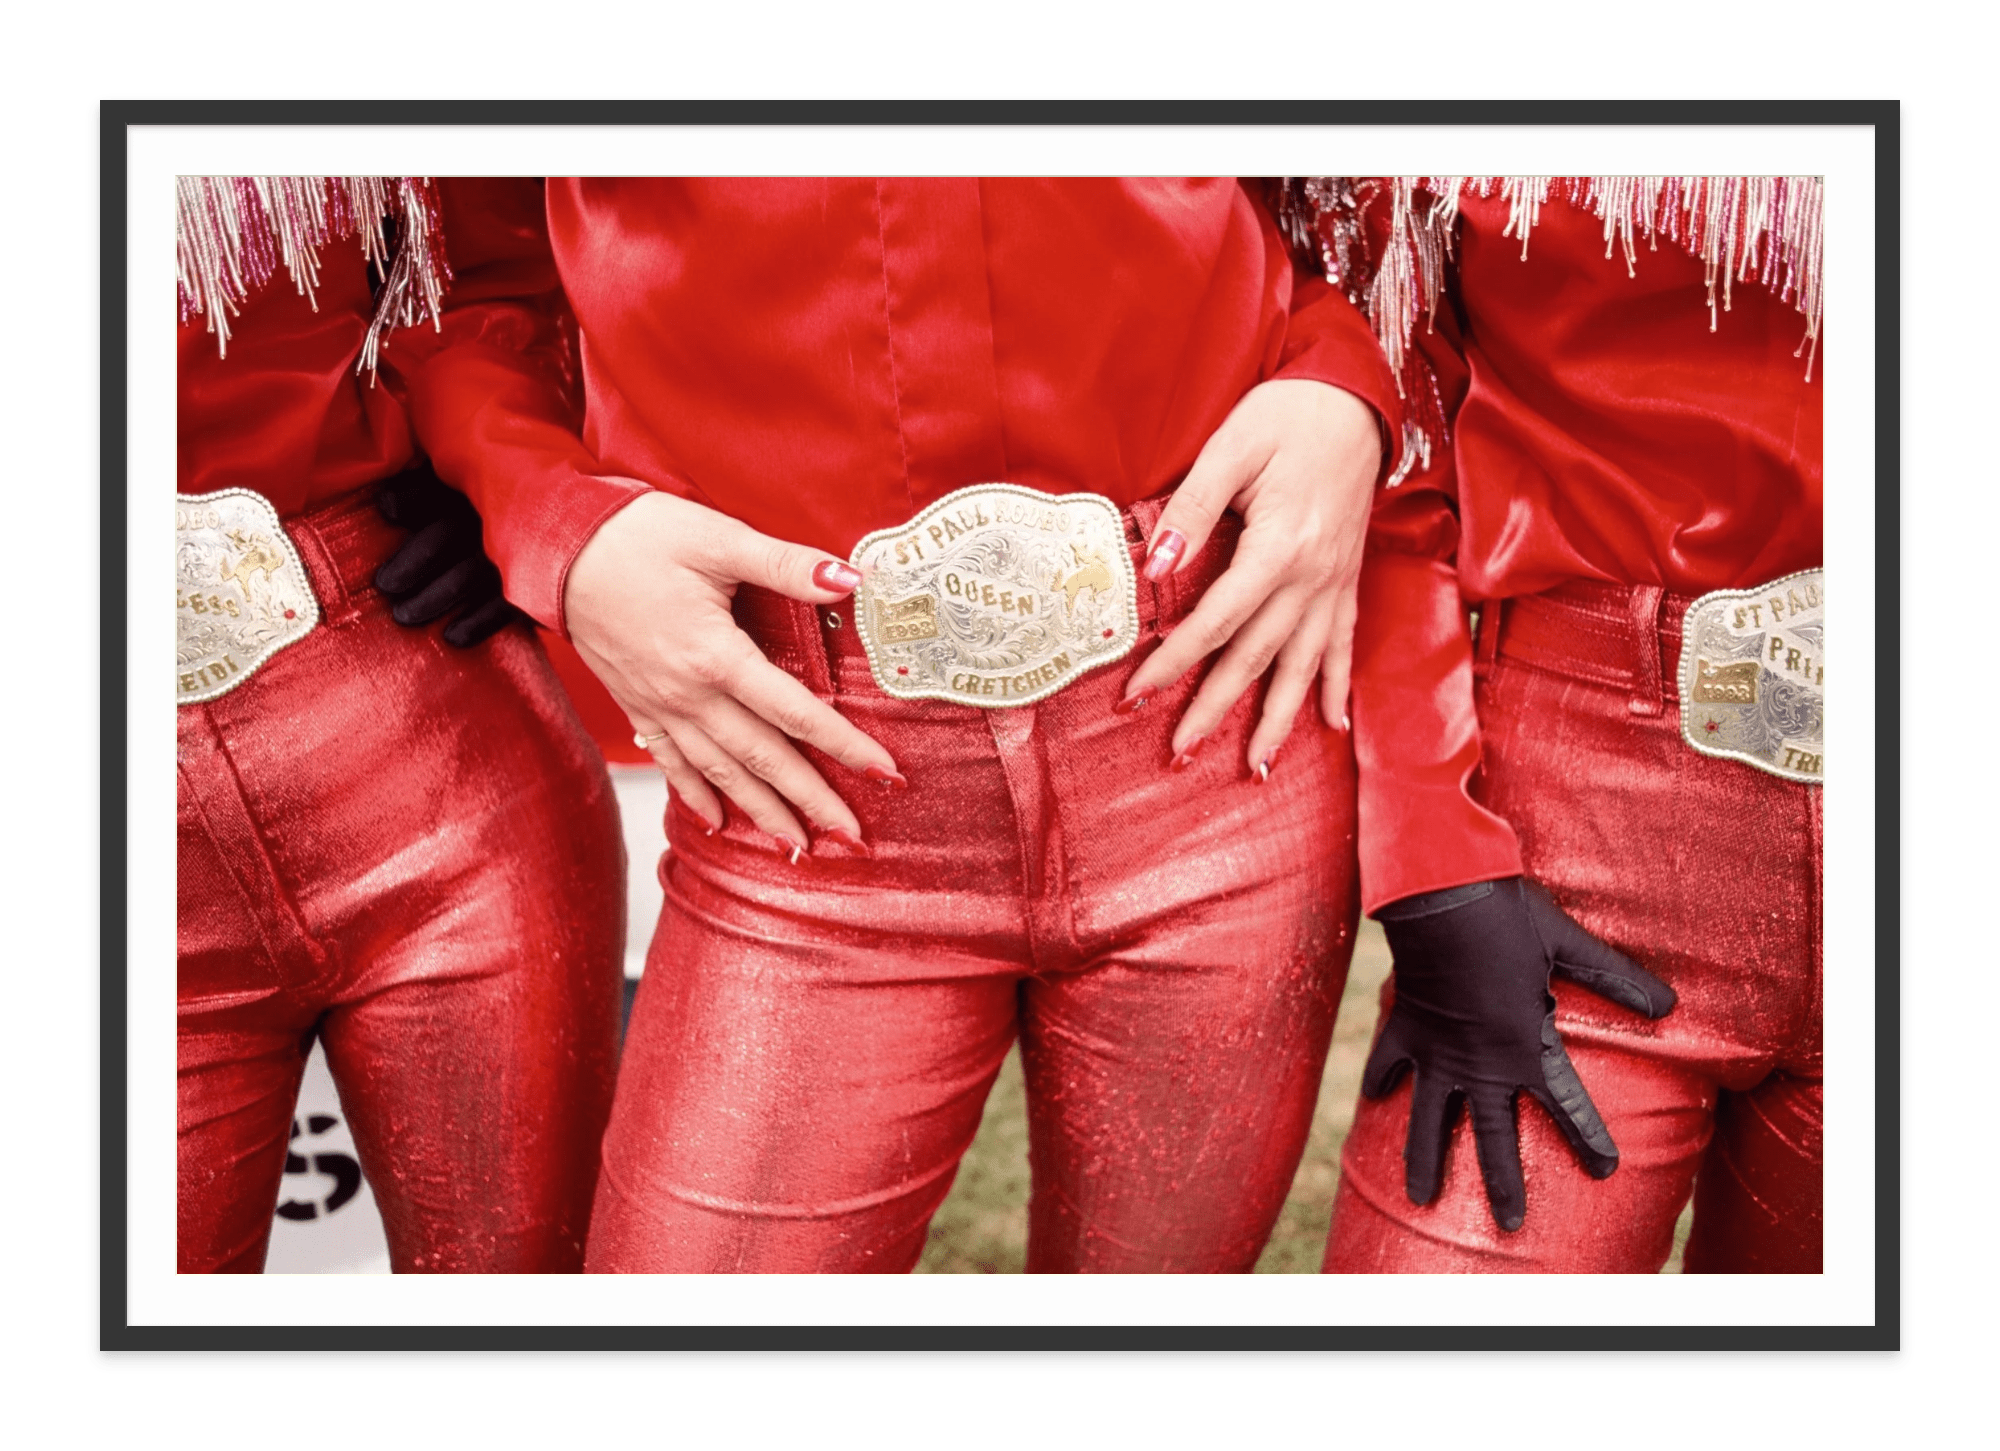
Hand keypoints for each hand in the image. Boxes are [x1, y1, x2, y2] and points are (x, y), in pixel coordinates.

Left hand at [374, 468, 523, 647]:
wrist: (576, 544)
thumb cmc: (507, 515)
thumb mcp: (474, 494)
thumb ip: (431, 493)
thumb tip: (386, 504)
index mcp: (484, 483)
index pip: (438, 487)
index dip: (409, 498)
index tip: (387, 511)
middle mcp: (500, 512)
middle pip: (444, 535)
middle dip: (411, 563)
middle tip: (385, 586)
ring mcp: (520, 548)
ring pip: (465, 576)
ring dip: (431, 599)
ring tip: (404, 616)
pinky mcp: (537, 582)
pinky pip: (501, 607)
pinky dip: (475, 623)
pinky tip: (452, 637)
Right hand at [563, 490, 903, 855]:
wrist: (558, 548)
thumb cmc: (636, 536)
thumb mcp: (718, 538)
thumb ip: (786, 564)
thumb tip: (849, 580)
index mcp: (716, 655)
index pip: (796, 712)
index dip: (844, 745)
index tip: (884, 774)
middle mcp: (688, 694)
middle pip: (763, 758)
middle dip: (811, 801)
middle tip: (853, 839)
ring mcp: (660, 705)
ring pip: (720, 772)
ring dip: (761, 812)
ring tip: (797, 846)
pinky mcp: (636, 704)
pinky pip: (671, 762)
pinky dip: (696, 796)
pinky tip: (717, 823)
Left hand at [1115, 378, 1379, 773]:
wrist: (1356, 399)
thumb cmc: (1289, 415)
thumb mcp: (1231, 448)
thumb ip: (1191, 509)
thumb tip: (1157, 568)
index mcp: (1279, 547)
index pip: (1216, 620)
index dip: (1174, 663)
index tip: (1135, 696)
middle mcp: (1313, 576)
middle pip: (1256, 657)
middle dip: (1215, 710)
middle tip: (1177, 754)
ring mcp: (1335, 583)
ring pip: (1303, 666)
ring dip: (1277, 720)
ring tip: (1253, 768)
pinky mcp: (1348, 579)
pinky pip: (1345, 645)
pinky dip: (1338, 688)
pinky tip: (1332, 727)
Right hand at [1362, 877, 1677, 1230]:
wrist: (1440, 898)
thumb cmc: (1509, 918)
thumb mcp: (1570, 946)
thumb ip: (1615, 978)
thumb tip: (1670, 1004)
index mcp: (1526, 1048)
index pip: (1567, 1107)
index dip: (1588, 1140)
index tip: (1605, 1169)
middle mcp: (1481, 1064)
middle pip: (1494, 1138)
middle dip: (1503, 1185)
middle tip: (1510, 1223)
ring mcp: (1438, 1053)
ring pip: (1429, 1121)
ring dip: (1426, 1161)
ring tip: (1420, 1197)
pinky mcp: (1405, 1031)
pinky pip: (1389, 1066)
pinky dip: (1382, 1082)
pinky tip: (1376, 1101)